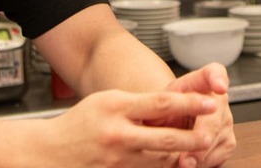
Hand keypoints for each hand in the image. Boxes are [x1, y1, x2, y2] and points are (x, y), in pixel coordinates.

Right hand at [48, 89, 217, 167]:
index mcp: (115, 107)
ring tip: (198, 148)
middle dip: (193, 137)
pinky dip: (163, 167)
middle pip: (166, 138)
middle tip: (211, 133)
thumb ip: (137, 103)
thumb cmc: (79, 123)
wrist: (49, 152)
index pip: (161, 103)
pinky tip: (175, 162)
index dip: (190, 103)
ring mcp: (118, 159)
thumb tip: (172, 103)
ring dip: (182, 155)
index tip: (210, 101)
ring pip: (161, 159)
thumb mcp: (106, 101)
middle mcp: (118, 135)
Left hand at [160, 64, 235, 166]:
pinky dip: (204, 163)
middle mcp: (219, 100)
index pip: (214, 73)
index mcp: (202, 81)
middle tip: (188, 152)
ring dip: (202, 155)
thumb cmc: (164, 109)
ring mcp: (226, 122)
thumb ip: (161, 107)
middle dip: (203, 137)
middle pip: (216, 116)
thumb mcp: (157, 102)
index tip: (219, 87)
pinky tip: (191, 164)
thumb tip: (153, 121)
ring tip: (185, 163)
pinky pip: (219, 156)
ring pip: (219, 139)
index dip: (218, 79)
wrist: (168, 121)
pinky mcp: (227, 142)